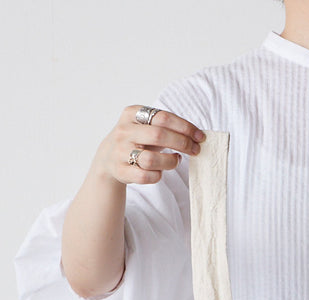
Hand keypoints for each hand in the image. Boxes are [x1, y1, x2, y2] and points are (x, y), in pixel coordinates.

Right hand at [92, 105, 206, 185]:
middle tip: (195, 150)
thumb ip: (167, 127)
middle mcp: (124, 131)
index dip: (185, 127)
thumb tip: (197, 135)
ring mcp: (120, 152)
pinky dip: (158, 175)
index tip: (200, 136)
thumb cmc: (137, 141)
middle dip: (182, 143)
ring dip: (171, 162)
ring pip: (152, 159)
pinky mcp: (121, 171)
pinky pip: (146, 176)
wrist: (108, 158)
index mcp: (131, 114)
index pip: (163, 117)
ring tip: (176, 160)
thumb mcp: (146, 127)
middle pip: (159, 135)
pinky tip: (161, 171)